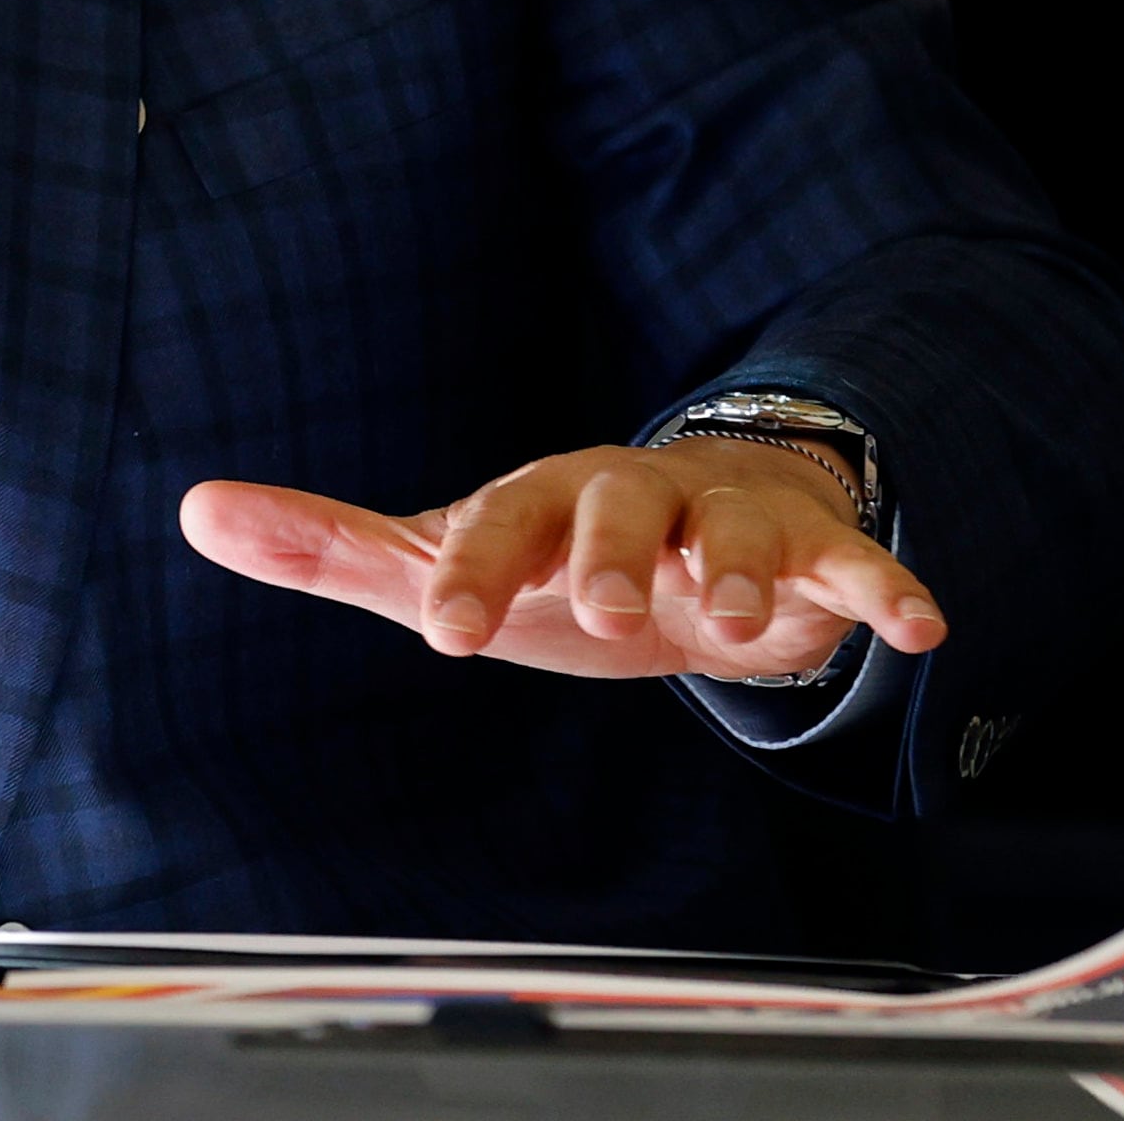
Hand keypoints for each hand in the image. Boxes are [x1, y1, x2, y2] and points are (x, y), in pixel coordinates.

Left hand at [178, 437, 947, 683]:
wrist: (699, 537)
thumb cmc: (554, 559)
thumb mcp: (446, 561)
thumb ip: (331, 547)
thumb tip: (198, 509)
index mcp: (538, 498)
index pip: (497, 522)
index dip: (475, 572)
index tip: (448, 633)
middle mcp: (632, 490)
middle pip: (619, 503)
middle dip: (613, 554)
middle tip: (602, 611)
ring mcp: (726, 513)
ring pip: (734, 526)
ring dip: (736, 571)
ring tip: (729, 622)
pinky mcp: (811, 550)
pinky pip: (855, 563)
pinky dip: (889, 589)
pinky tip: (925, 629)